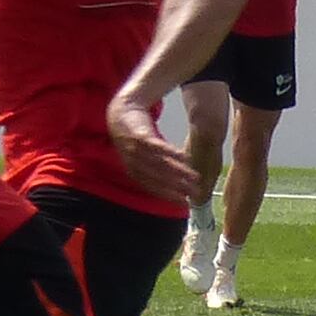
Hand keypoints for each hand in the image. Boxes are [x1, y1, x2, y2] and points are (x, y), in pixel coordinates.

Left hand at [105, 88, 198, 207]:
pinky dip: (169, 152)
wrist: (121, 113)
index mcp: (134, 171)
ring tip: (193, 176)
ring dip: (178, 172)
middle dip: (177, 186)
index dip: (168, 195)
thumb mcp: (144, 156)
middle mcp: (134, 163)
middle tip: (194, 192)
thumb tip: (177, 183)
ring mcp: (136, 149)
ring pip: (160, 163)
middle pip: (158, 177)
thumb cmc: (137, 138)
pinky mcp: (139, 135)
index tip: (184, 202)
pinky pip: (156, 146)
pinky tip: (183, 157)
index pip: (153, 187)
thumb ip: (158, 168)